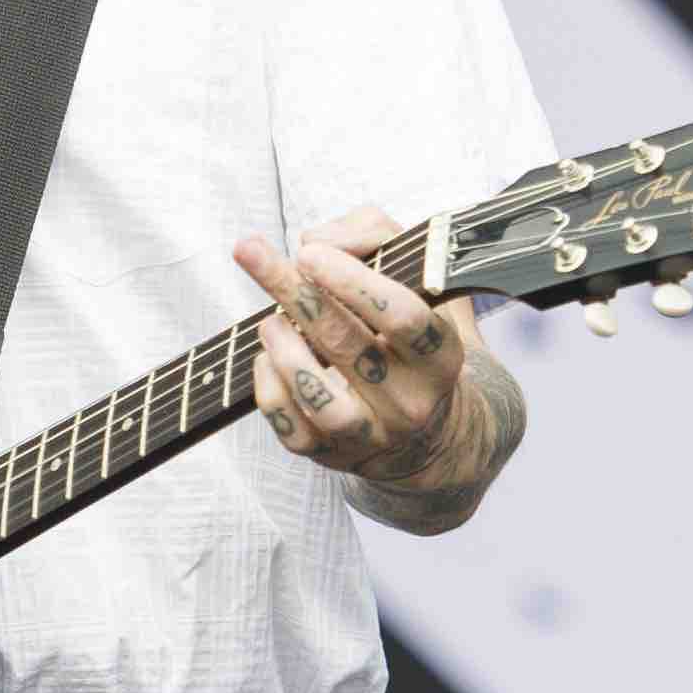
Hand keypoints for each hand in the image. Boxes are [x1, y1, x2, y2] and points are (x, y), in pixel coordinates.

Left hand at [232, 208, 484, 487]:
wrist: (429, 431)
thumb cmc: (407, 332)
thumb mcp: (413, 274)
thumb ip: (372, 236)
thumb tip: (318, 241)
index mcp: (441, 355)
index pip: (402, 317)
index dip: (352, 282)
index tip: (308, 253)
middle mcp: (412, 400)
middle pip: (347, 344)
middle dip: (293, 292)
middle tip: (251, 252)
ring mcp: (372, 434)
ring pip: (318, 397)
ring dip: (282, 347)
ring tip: (269, 319)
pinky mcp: (333, 456)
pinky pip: (291, 425)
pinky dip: (269, 385)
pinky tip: (269, 357)